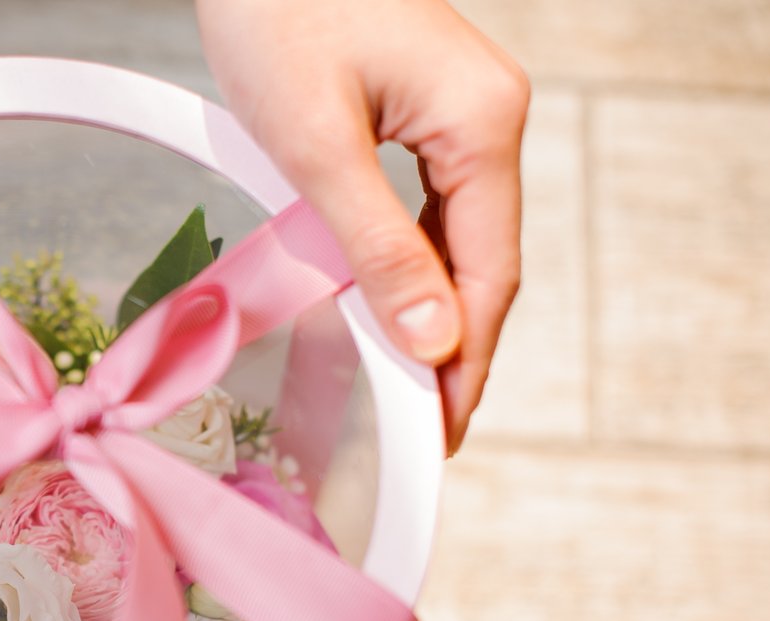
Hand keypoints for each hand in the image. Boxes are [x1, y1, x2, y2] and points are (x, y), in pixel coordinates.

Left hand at [197, 0, 529, 453]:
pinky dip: (407, 262)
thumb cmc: (279, 12)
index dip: (467, 359)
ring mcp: (459, 112)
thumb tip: (431, 338)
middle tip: (428, 428)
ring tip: (409, 387)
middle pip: (484, 260)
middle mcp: (488, 116)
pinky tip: (386, 305)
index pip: (490, 271)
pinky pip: (427, 205)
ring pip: (457, 237)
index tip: (443, 430)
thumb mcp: (317, 144)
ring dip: (431, 310)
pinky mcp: (422, 110)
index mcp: (482, 122)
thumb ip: (376, 243)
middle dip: (455, 346)